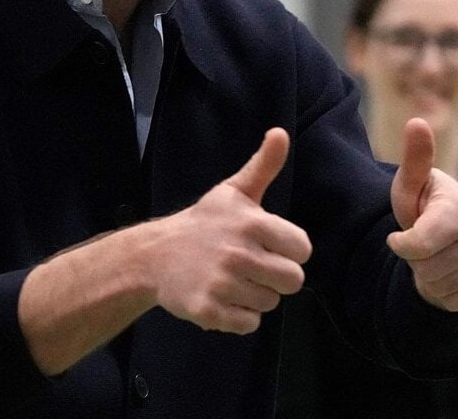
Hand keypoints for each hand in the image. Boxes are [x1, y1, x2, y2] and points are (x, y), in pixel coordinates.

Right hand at [149, 127, 311, 333]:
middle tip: (253, 267)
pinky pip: (249, 325)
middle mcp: (238, 253)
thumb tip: (280, 132)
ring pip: (271, 303)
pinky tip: (224, 299)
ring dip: (257, 296)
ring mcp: (222, 284)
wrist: (154, 255)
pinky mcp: (209, 310)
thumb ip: (263, 166)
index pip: (302, 249)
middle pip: (293, 281)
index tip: (269, 245)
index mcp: (251, 223)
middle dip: (277, 277)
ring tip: (234, 280)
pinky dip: (240, 317)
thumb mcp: (234, 191)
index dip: (290, 250)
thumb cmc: (204, 223)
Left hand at [387, 118, 457, 310]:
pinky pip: (454, 301)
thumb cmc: (423, 206)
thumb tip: (417, 121)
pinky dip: (445, 292)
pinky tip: (449, 271)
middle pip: (427, 269)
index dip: (401, 246)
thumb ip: (414, 158)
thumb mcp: (410, 185)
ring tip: (435, 256)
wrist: (449, 236)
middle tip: (423, 244)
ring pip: (440, 287)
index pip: (419, 246)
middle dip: (415, 261)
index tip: (398, 237)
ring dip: (429, 277)